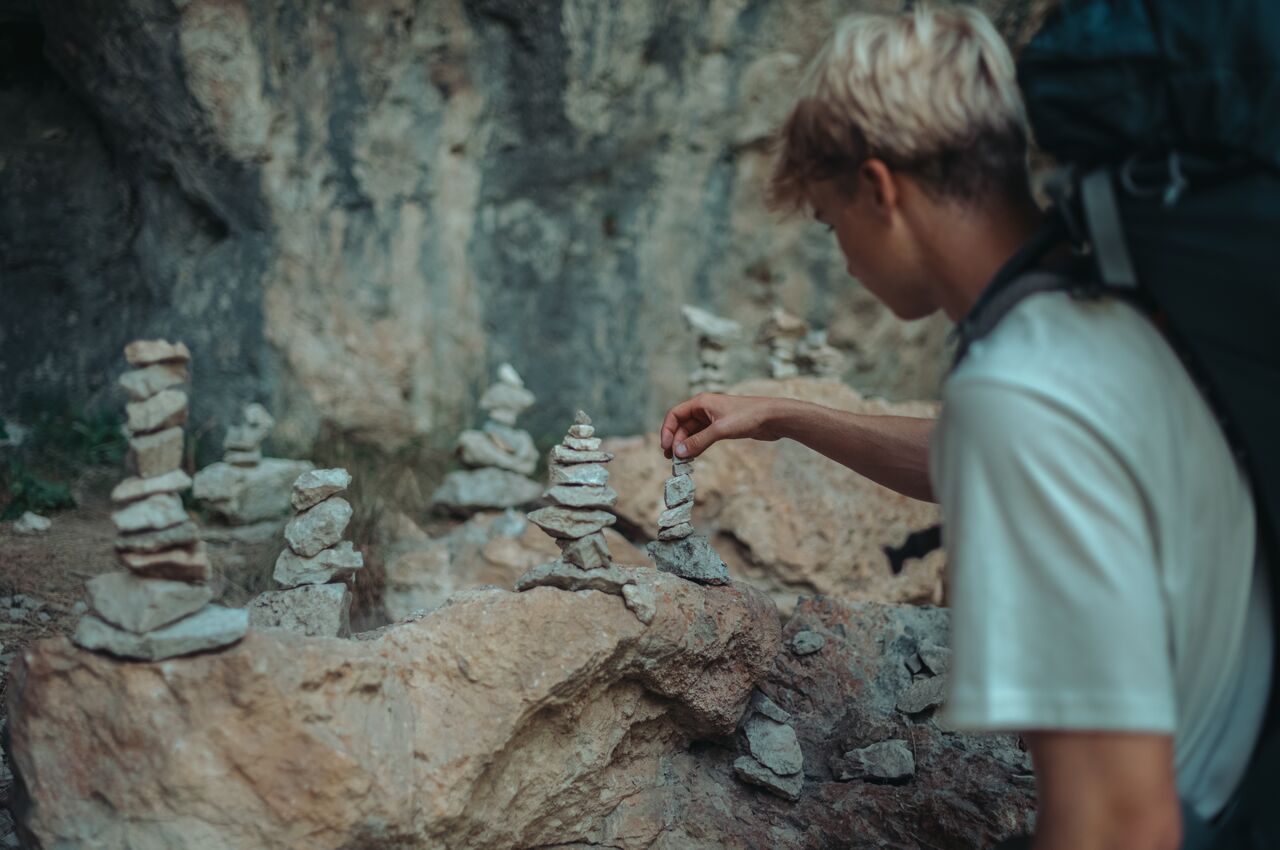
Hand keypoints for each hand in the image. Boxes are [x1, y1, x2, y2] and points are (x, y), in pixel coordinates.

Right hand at [659, 394, 786, 459]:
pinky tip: (693, 456)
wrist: (773, 418)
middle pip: (682, 425)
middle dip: (676, 441)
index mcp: (701, 402)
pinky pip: (703, 437)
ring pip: (692, 432)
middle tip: (673, 459)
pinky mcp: (722, 427)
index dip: (667, 431)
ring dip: (686, 445)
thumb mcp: (720, 429)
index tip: (666, 447)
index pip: (675, 415)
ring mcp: (713, 418)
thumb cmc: (748, 416)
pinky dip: (697, 446)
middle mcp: (704, 409)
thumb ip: (698, 442)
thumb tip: (679, 453)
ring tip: (681, 461)